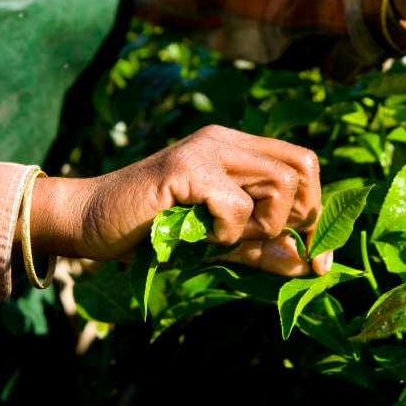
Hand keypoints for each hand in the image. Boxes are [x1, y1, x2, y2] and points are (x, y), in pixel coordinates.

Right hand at [29, 125, 330, 276]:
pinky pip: (235, 205)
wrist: (89, 223)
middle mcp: (226, 140)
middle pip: (302, 169)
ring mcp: (206, 149)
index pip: (305, 163)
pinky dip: (225, 233)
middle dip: (293, 218)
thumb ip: (264, 249)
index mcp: (238, 150)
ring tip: (220, 236)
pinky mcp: (185, 169)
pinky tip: (197, 235)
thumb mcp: (221, 244)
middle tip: (254, 240)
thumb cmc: (154, 234)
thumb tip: (311, 265)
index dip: (317, 210)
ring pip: (279, 184)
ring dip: (259, 226)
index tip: (314, 257)